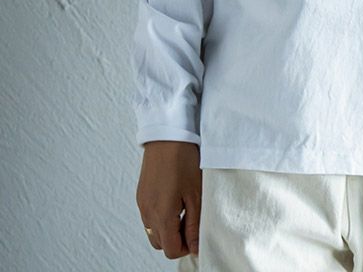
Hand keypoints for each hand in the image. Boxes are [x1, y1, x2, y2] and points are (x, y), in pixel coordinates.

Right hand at [136, 141, 201, 258]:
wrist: (167, 136)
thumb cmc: (184, 160)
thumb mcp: (195, 194)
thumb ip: (194, 224)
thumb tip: (196, 247)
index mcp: (162, 215)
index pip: (171, 250)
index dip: (187, 248)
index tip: (197, 234)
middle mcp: (147, 214)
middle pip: (161, 244)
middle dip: (177, 240)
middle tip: (192, 221)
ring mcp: (141, 205)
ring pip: (154, 232)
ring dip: (168, 230)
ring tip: (184, 210)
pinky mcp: (140, 196)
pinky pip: (149, 218)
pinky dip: (161, 218)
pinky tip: (174, 200)